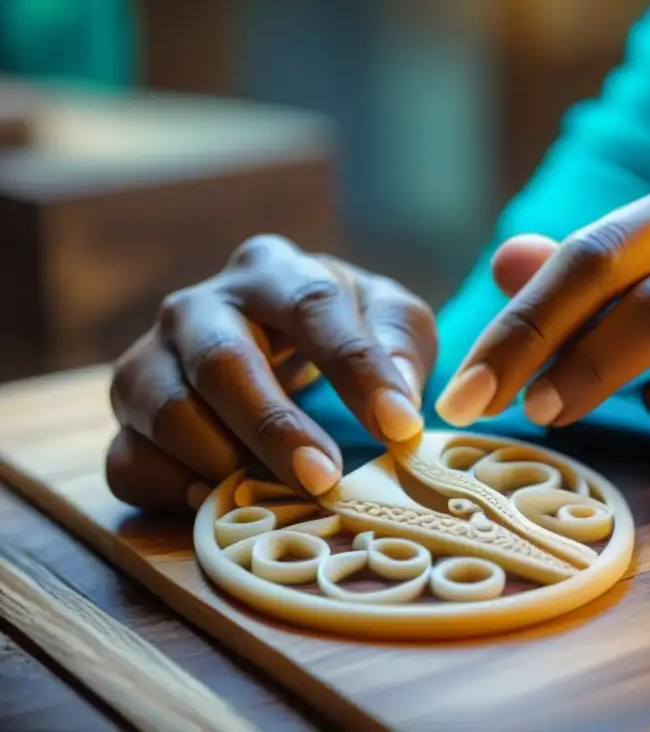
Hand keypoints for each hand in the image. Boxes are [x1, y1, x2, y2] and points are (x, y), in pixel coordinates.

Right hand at [106, 234, 435, 512]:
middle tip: (324, 477)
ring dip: (223, 460)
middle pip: (222, 361)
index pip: (312, 306)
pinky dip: (172, 490)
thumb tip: (398, 400)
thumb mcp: (387, 317)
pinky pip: (129, 460)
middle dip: (273, 426)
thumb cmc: (339, 328)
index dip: (356, 368)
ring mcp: (151, 361)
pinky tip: (220, 503)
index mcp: (271, 271)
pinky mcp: (125, 418)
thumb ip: (400, 344)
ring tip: (277, 496)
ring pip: (165, 410)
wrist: (272, 338)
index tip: (398, 425)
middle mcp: (198, 307)